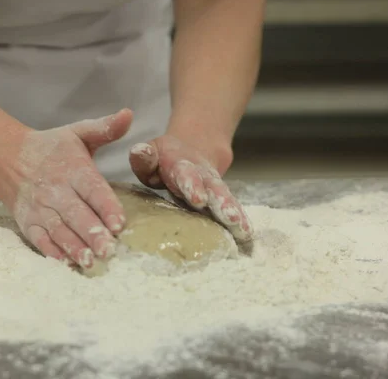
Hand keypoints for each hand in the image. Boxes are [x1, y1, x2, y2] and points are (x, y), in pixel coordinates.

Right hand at [0, 109, 132, 267]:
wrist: (6, 156)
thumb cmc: (51, 147)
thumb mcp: (78, 133)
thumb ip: (105, 128)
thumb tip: (128, 114)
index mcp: (73, 169)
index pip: (92, 189)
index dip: (106, 206)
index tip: (119, 222)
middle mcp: (56, 190)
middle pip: (76, 214)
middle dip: (92, 233)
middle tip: (109, 250)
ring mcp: (40, 208)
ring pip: (59, 230)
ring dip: (74, 247)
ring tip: (90, 262)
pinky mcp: (28, 222)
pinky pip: (39, 239)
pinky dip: (51, 253)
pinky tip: (65, 264)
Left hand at [129, 134, 252, 242]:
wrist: (193, 151)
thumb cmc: (163, 160)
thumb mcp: (152, 153)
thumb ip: (144, 157)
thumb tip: (139, 151)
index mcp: (180, 166)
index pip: (185, 174)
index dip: (192, 185)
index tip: (198, 199)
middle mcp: (202, 177)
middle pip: (212, 188)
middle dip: (220, 202)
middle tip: (228, 216)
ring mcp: (214, 189)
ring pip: (225, 199)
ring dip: (232, 213)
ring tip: (241, 228)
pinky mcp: (222, 201)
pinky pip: (232, 210)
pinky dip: (241, 222)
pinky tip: (247, 235)